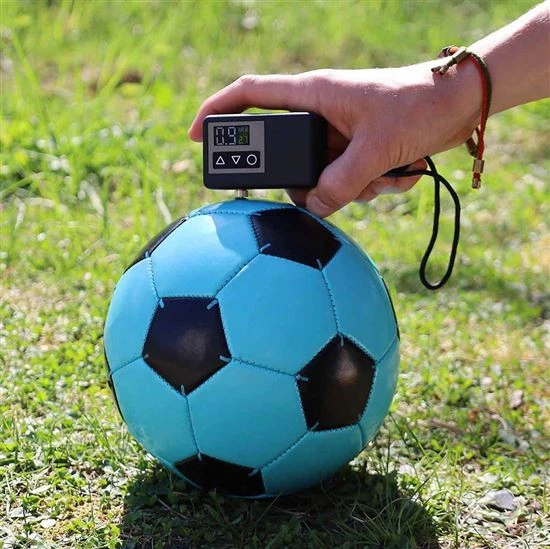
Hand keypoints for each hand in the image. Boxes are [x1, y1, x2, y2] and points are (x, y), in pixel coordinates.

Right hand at [189, 64, 479, 216]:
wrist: (461, 104)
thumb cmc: (419, 105)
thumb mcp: (376, 149)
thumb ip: (339, 184)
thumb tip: (312, 210)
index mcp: (314, 94)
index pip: (250, 95)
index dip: (216, 112)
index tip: (195, 136)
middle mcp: (320, 115)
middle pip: (288, 157)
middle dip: (309, 182)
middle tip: (333, 190)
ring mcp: (338, 136)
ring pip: (320, 178)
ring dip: (352, 188)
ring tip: (386, 172)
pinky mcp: (356, 153)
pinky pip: (347, 183)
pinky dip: (371, 187)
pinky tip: (399, 172)